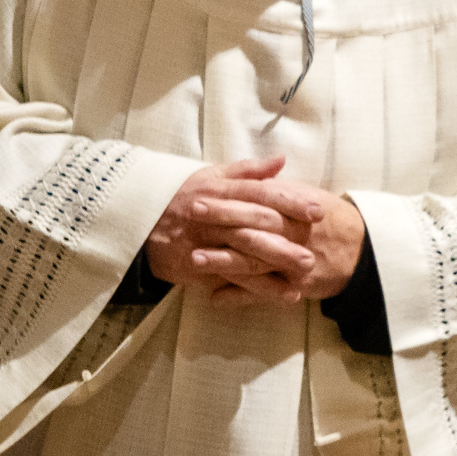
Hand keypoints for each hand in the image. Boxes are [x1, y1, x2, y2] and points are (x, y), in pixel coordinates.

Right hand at [148, 157, 319, 304]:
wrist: (138, 222)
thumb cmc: (184, 196)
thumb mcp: (211, 176)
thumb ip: (248, 170)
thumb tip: (281, 160)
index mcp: (220, 191)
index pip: (260, 194)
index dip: (290, 202)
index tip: (318, 212)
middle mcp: (214, 216)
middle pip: (254, 226)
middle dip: (286, 239)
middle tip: (316, 250)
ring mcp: (204, 242)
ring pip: (243, 254)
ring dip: (275, 266)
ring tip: (305, 274)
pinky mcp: (197, 267)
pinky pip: (231, 278)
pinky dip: (257, 288)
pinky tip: (284, 294)